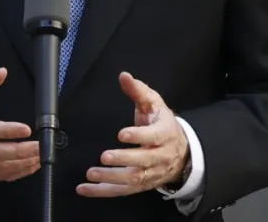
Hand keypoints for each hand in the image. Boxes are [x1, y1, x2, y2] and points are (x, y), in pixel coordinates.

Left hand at [77, 72, 189, 196]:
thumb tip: (124, 76)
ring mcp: (151, 173)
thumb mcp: (154, 103)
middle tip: (105, 156)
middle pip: (143, 161)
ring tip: (91, 173)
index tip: (122, 134)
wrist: (182, 152)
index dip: (139, 136)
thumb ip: (138, 90)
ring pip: (132, 179)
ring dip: (111, 178)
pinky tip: (85, 188)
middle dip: (123, 160)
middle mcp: (160, 156)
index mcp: (165, 133)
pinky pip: (122, 191)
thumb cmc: (162, 124)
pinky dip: (102, 191)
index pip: (153, 136)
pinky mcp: (141, 185)